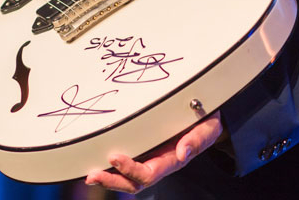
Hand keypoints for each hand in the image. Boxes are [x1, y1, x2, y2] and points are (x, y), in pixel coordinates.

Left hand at [85, 112, 222, 193]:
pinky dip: (110, 166)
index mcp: (173, 159)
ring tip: (90, 174)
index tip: (114, 157)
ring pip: (127, 177)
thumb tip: (183, 152)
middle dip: (113, 181)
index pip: (149, 172)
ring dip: (109, 177)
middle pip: (134, 182)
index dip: (131, 169)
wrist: (206, 116)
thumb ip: (197, 139)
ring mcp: (150, 157)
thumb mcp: (207, 127)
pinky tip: (95, 162)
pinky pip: (126, 162)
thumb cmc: (206, 120)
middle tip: (93, 175)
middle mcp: (159, 163)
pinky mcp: (144, 149)